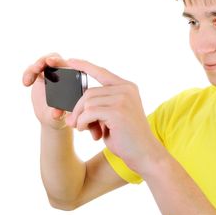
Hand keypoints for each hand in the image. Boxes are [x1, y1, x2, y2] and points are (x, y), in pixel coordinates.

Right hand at [22, 53, 69, 128]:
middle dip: (45, 60)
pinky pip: (33, 69)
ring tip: (28, 81)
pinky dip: (28, 73)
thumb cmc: (61, 117)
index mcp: (73, 80)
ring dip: (34, 68)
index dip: (60, 61)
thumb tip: (55, 113)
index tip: (50, 62)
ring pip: (42, 62)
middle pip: (55, 58)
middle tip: (37, 67)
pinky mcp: (41, 76)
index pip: (69, 65)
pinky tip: (26, 83)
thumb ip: (58, 114)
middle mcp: (64, 74)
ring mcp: (52, 73)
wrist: (51, 117)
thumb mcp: (60, 117)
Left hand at [64, 58, 160, 172]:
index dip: (85, 66)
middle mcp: (126, 89)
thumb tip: (73, 110)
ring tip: (87, 130)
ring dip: (81, 118)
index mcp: (127, 87)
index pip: (102, 72)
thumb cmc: (128, 138)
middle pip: (89, 92)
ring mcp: (123, 98)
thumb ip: (99, 107)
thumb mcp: (113, 116)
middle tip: (75, 123)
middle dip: (78, 109)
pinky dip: (83, 123)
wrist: (145, 153)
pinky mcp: (117, 111)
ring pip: (87, 102)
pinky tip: (88, 131)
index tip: (71, 61)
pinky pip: (89, 112)